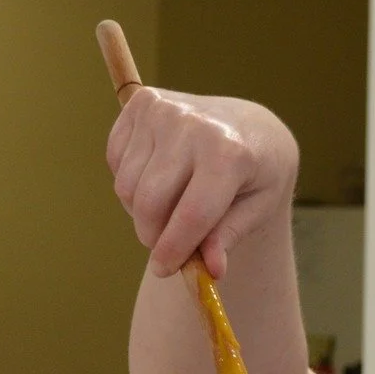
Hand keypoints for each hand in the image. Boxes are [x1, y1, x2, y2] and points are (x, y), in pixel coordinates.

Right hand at [106, 89, 297, 277]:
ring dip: (141, 212)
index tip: (163, 270)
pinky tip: (157, 180)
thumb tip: (210, 270)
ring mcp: (163, 109)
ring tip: (168, 210)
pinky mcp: (141, 102)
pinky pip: (116, 161)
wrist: (251, 125)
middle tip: (164, 247)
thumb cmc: (258, 171)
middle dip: (152, 236)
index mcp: (230, 152)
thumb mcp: (258, 207)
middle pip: (151, 201)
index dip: (174, 249)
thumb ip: (229, 236)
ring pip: (128, 185)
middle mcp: (193, 125)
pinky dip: (131, 182)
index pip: (192, 214)